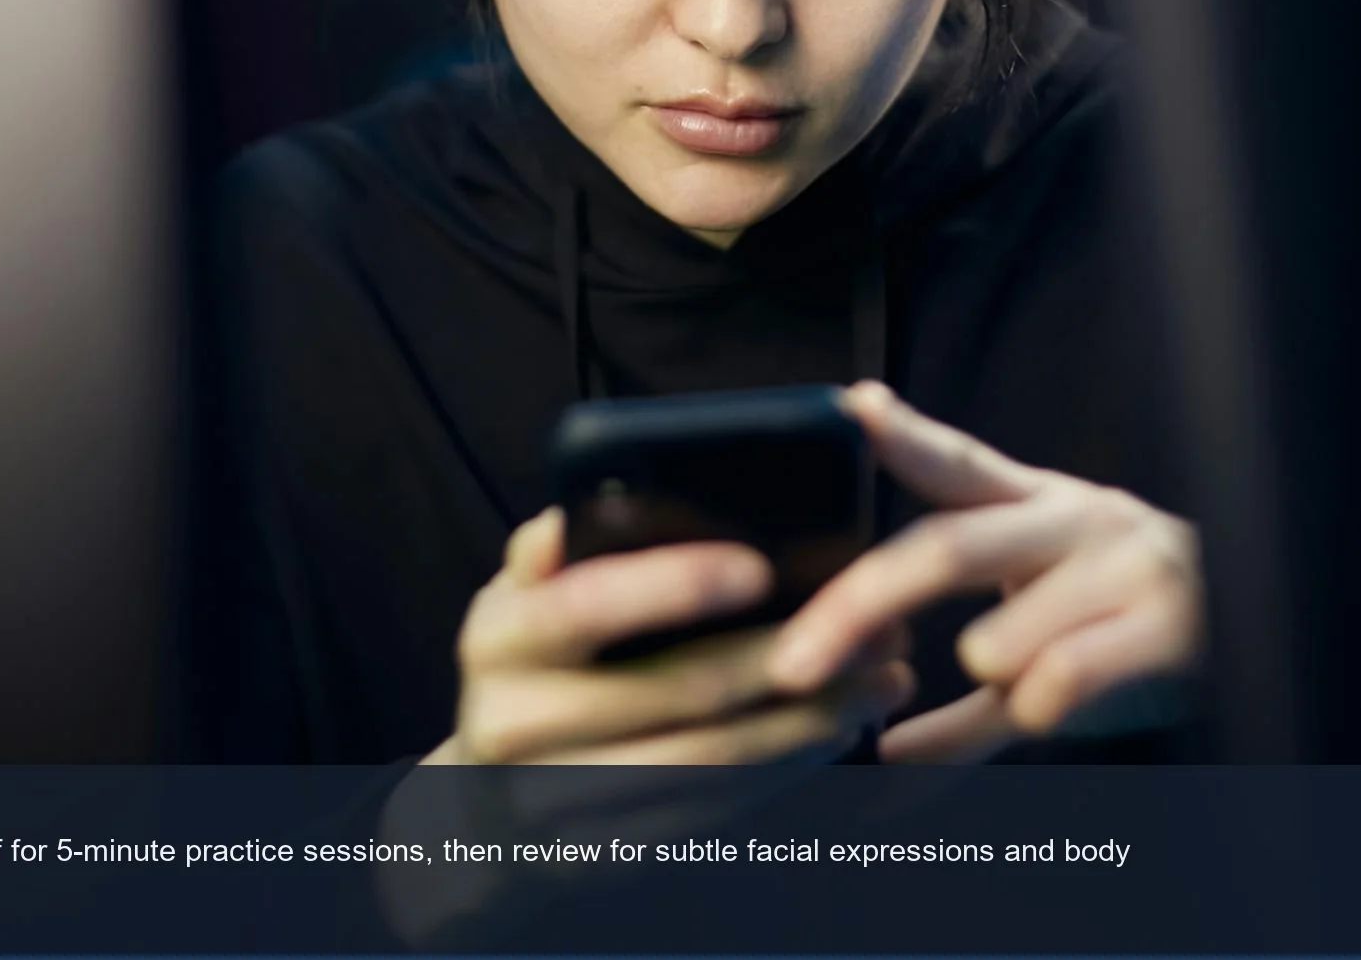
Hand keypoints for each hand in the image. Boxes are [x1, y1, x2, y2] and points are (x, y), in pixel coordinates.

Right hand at [426, 506, 913, 765]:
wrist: (482, 804)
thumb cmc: (531, 665)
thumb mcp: (523, 597)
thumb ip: (557, 551)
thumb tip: (586, 505)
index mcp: (495, 639)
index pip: (585, 604)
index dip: (671, 585)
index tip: (759, 566)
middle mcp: (511, 724)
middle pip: (670, 693)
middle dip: (783, 656)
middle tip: (874, 625)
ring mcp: (557, 802)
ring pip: (706, 763)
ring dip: (806, 722)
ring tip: (879, 680)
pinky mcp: (605, 855)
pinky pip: (710, 813)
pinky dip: (782, 772)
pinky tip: (834, 733)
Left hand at [767, 382, 1202, 762]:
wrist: (1271, 626)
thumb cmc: (1128, 624)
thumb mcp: (1048, 631)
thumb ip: (965, 680)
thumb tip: (884, 750)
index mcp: (1038, 505)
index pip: (955, 462)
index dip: (899, 434)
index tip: (847, 409)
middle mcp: (1078, 519)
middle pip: (945, 548)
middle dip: (859, 608)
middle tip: (793, 665)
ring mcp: (1128, 568)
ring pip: (1001, 638)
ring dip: (984, 671)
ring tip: (1008, 674)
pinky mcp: (1173, 629)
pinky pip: (1062, 685)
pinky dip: (1031, 712)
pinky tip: (1042, 707)